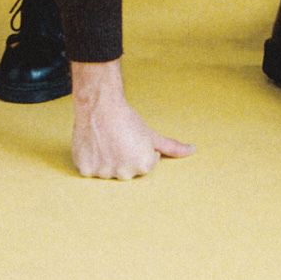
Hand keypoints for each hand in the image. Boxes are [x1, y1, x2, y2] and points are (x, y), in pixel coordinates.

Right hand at [69, 60, 193, 178]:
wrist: (101, 106)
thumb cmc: (128, 120)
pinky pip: (91, 170)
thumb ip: (172, 147)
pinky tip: (95, 146)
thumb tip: (194, 150)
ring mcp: (104, 173)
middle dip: (124, 158)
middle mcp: (125, 173)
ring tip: (107, 142)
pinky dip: (91, 160)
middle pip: (126, 171)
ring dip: (107, 160)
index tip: (132, 139)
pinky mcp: (86, 170)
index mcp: (144, 166)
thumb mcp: (152, 134)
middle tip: (119, 140)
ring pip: (108, 171)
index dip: (139, 150)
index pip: (145, 165)